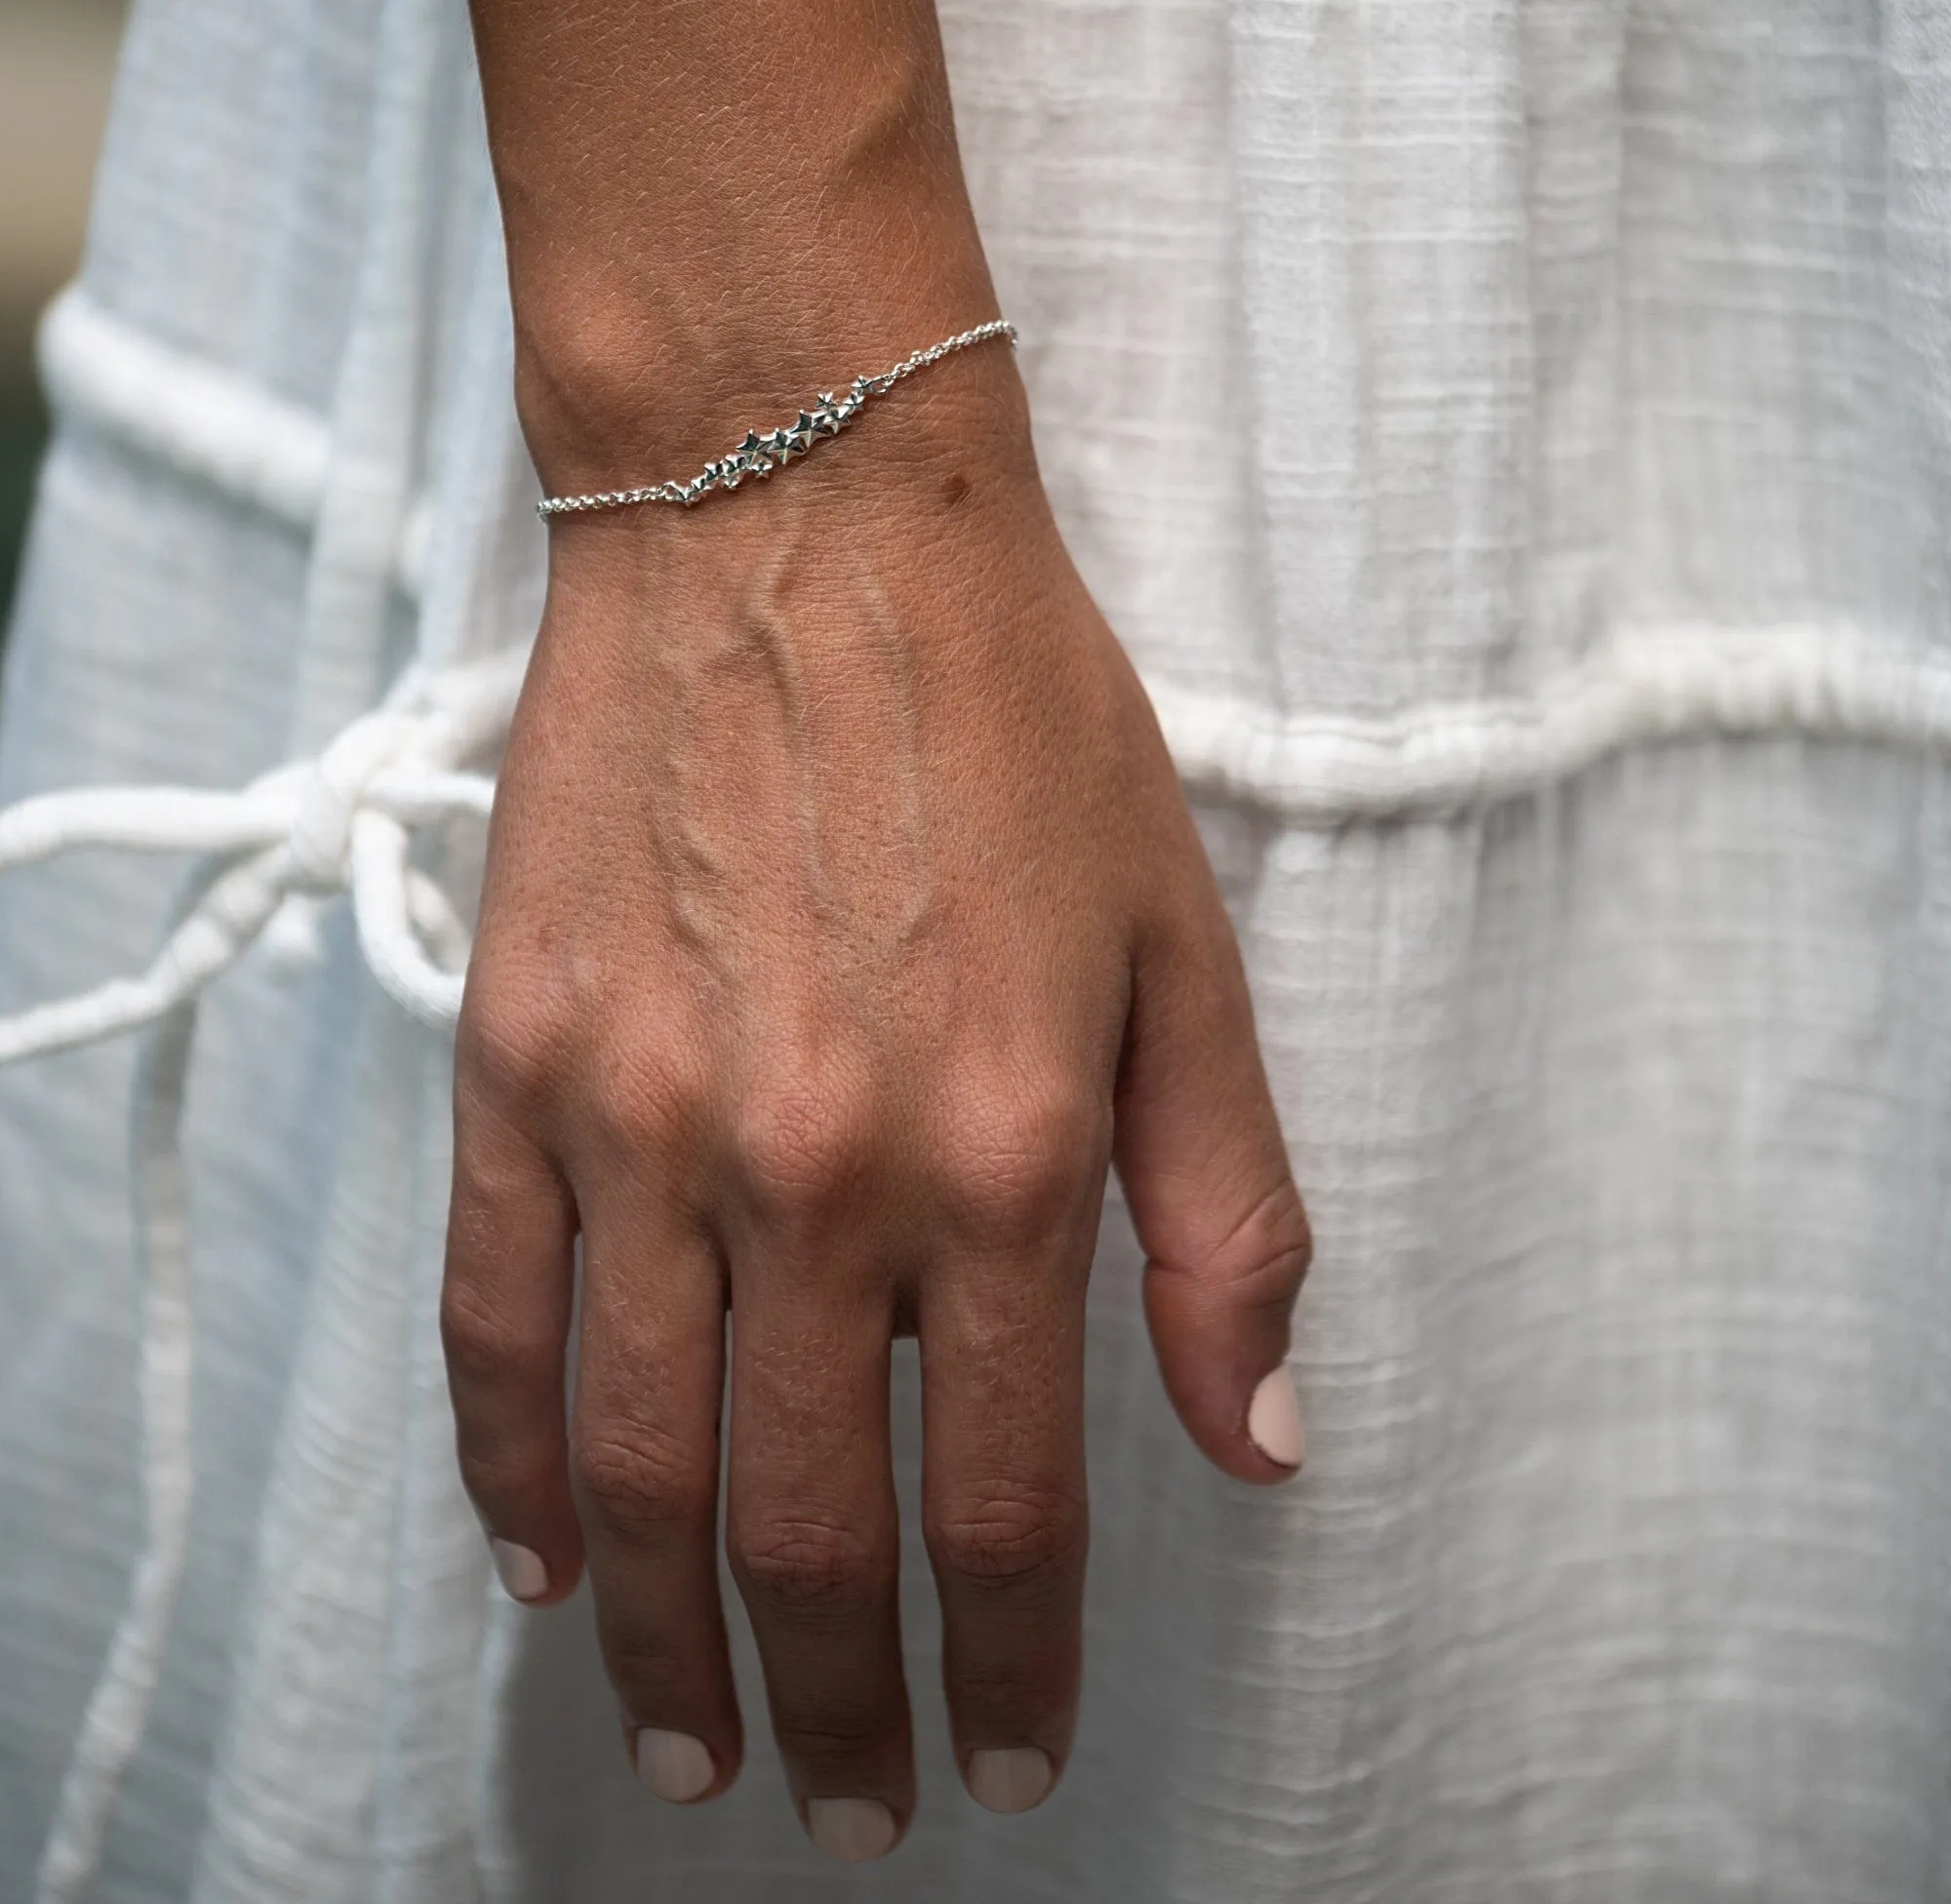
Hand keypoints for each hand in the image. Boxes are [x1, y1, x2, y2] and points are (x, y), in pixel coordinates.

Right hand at [440, 348, 1309, 1859]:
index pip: (1007, 1504)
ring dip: (669, 1645)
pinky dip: (512, 1471)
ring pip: (637, 1468)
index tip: (1012, 1753)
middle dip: (837, 1710)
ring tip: (693, 1747)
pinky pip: (491, 1322)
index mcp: (1008, 1156)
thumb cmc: (1014, 718)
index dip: (1017, 1664)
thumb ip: (1228, 1217)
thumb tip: (1256, 1443)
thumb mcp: (1183, 954)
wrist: (800, 519)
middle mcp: (817, 1174)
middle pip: (809, 1530)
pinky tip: (553, 1564)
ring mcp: (643, 1125)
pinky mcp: (521, 1062)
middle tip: (848, 1806)